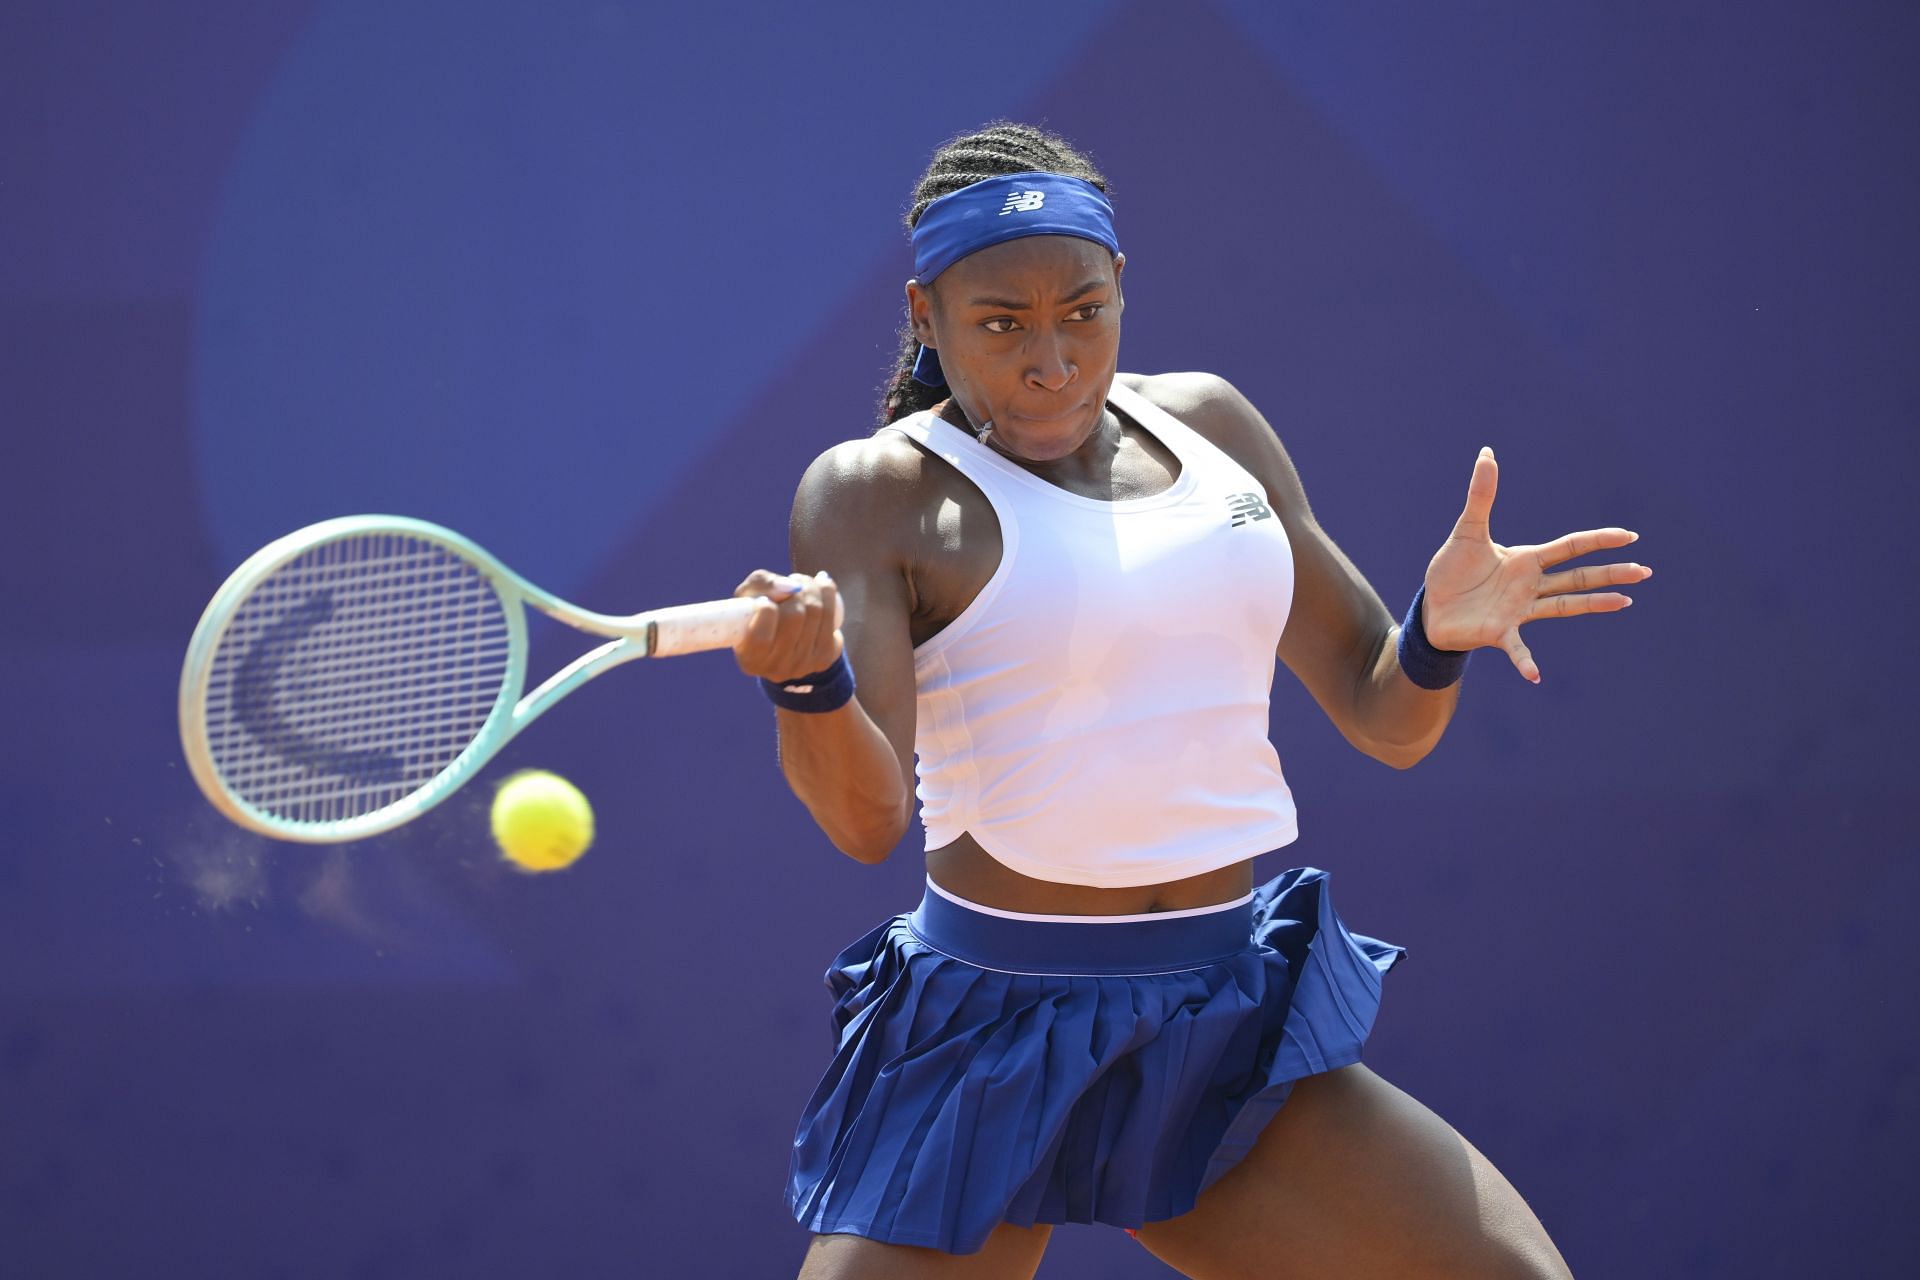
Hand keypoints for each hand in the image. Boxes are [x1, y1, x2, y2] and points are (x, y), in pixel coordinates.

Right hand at [732, 569, 843, 682]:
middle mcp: (777, 668)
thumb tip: (792, 586)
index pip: (761, 636)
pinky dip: (829, 595)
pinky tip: (823, 588)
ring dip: (813, 588)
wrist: (783, 636)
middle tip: (793, 583)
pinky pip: (832, 619)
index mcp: (750, 658)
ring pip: (817, 613)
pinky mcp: (825, 658)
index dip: (765, 610)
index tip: (764, 600)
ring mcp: (803, 665)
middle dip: (797, 590)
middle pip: (795, 616)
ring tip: (804, 584)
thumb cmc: (756, 610)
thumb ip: (761, 584)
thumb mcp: (747, 595)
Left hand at [1421, 447, 1650, 683]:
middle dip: (1610, 573)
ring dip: (1594, 604)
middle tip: (1644, 571)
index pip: (1569, 547)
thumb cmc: (1452, 572)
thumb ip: (1480, 496)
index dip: (1598, 540)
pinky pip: (1518, 648)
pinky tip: (1536, 676)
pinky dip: (1526, 662)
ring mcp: (1519, 611)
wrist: (1432, 608)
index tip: (1629, 535)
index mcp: (1526, 560)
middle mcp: (1530, 586)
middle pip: (1578, 577)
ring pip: (1564, 606)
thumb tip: (1486, 453)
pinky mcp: (1500, 633)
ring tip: (1625, 603)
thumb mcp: (1467, 530)